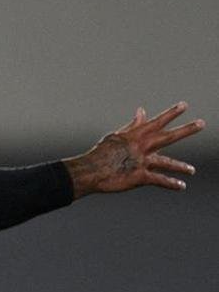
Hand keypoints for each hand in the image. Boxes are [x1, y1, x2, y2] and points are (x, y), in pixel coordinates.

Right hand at [64, 102, 203, 196]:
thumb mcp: (117, 136)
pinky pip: (159, 180)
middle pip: (168, 137)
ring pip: (167, 163)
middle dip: (186, 129)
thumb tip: (142, 111)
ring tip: (192, 170)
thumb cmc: (101, 153)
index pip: (157, 121)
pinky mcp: (139, 177)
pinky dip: (171, 183)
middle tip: (201, 123)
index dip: (171, 113)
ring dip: (181, 167)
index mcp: (135, 135)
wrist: (90, 171)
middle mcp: (142, 147)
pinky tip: (182, 186)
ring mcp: (142, 162)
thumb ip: (133, 125)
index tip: (184, 105)